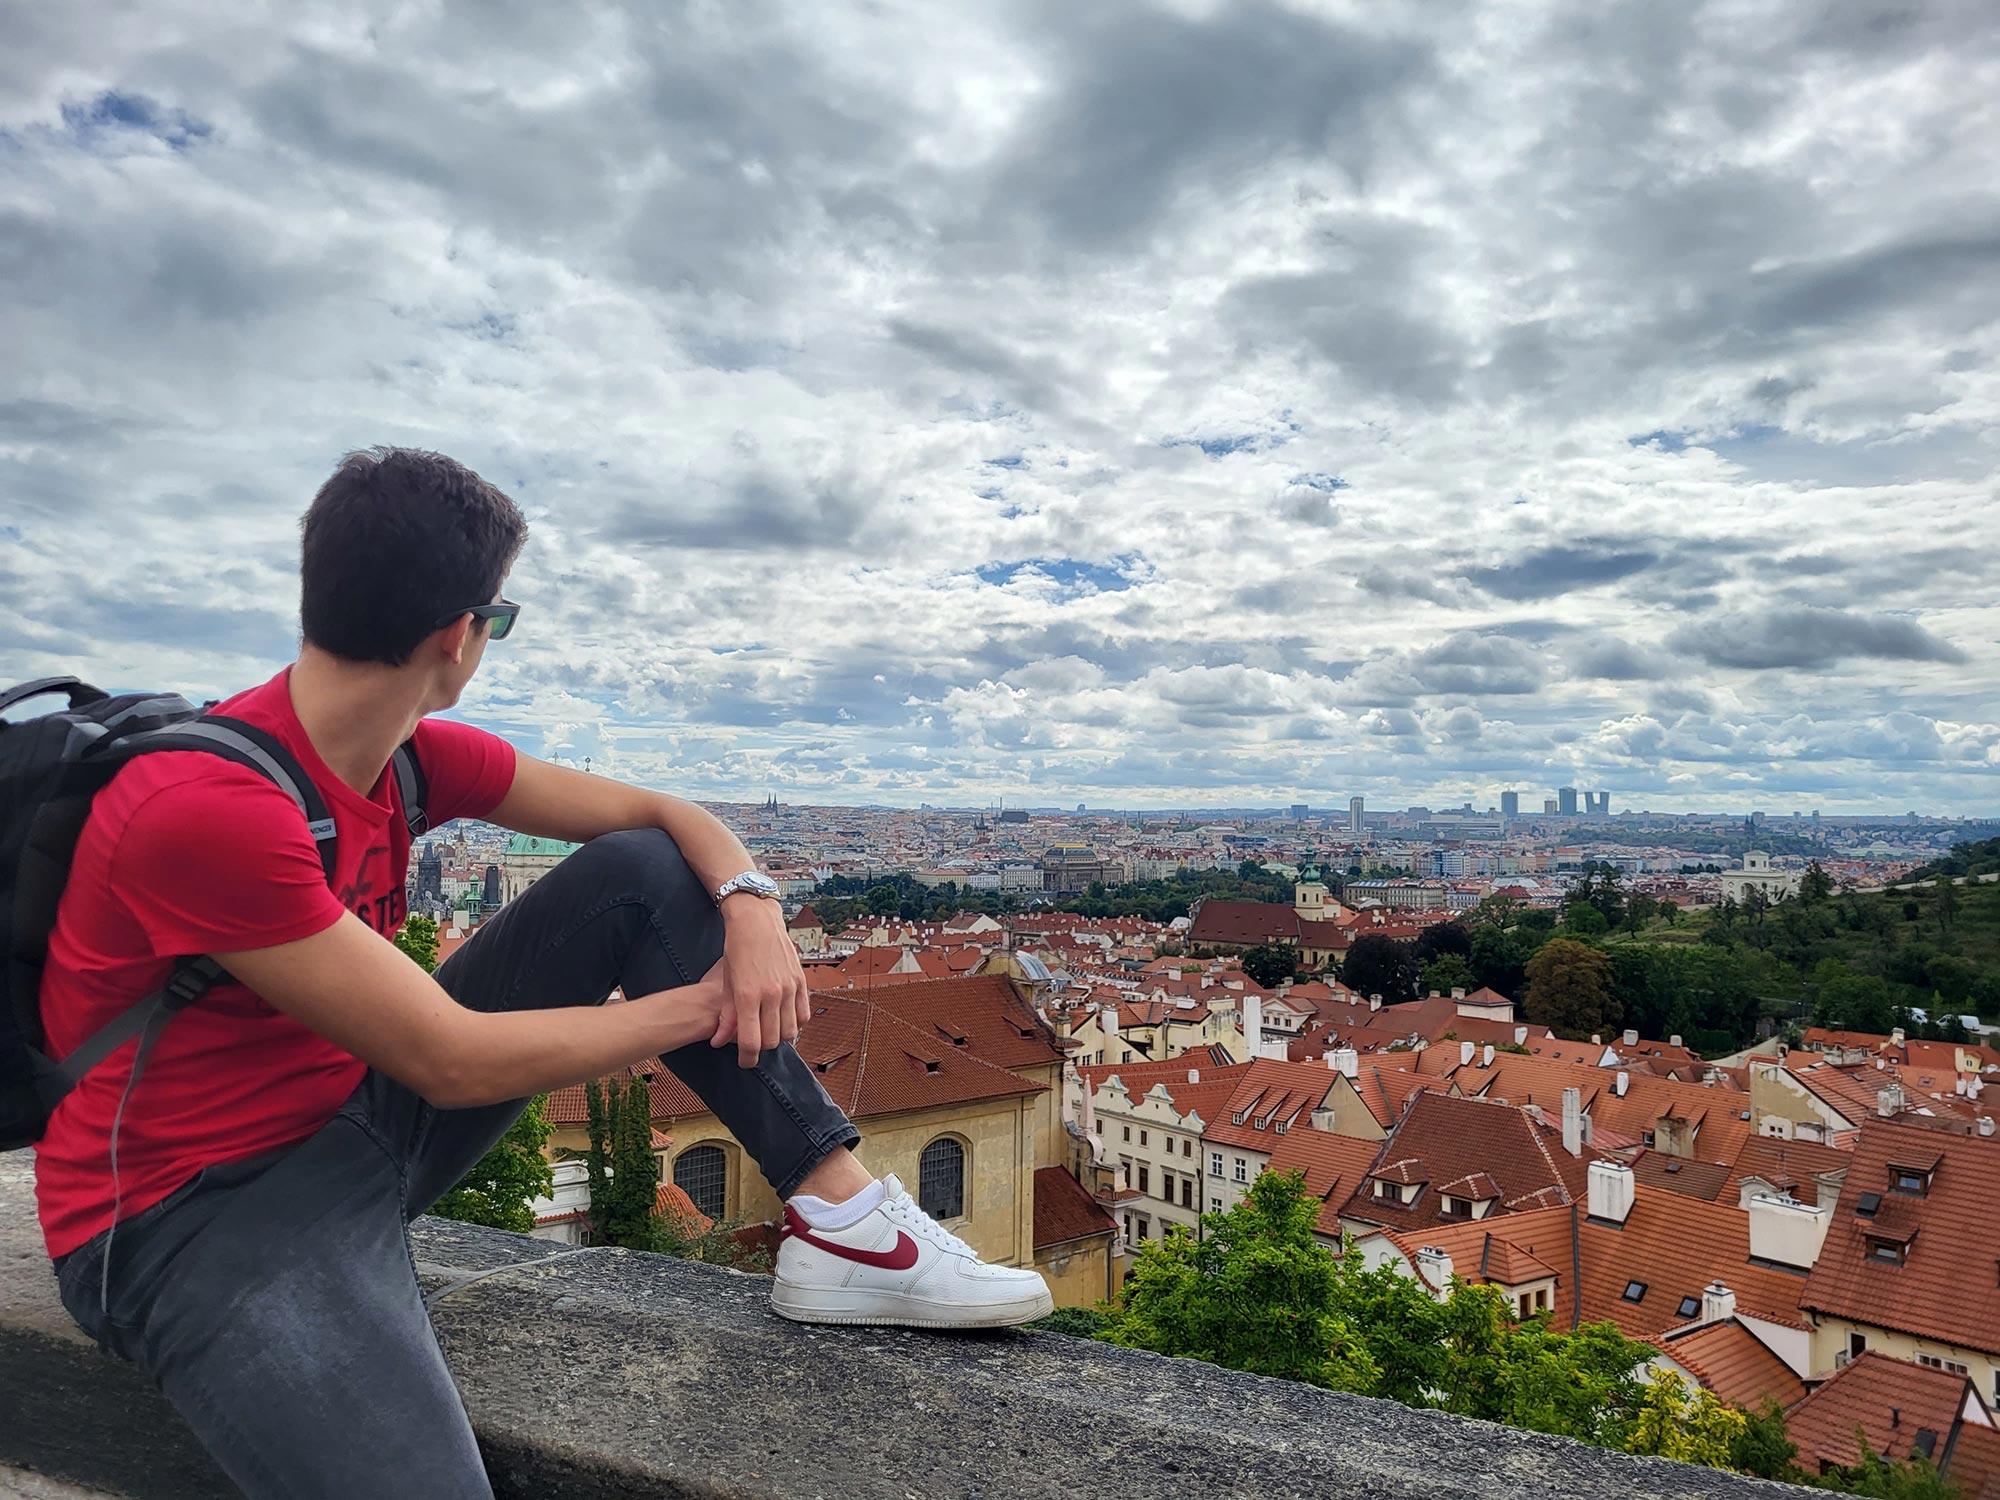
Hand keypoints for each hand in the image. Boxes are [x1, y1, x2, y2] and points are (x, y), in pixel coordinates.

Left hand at [710, 898, 811, 1065]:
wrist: (756, 922)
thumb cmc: (737, 950)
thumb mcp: (726, 983)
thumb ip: (726, 1016)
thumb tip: (720, 1042)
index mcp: (747, 995)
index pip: (751, 1041)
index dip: (748, 1058)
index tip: (745, 1061)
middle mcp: (771, 994)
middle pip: (772, 1041)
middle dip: (761, 1048)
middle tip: (754, 1043)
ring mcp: (789, 987)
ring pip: (790, 1031)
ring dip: (779, 1036)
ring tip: (768, 1029)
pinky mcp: (801, 982)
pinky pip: (804, 1015)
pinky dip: (795, 1023)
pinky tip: (784, 1018)